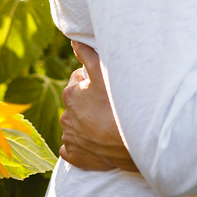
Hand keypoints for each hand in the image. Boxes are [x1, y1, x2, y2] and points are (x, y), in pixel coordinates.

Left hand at [59, 42, 137, 172]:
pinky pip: (72, 148)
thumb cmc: (117, 104)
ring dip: (84, 123)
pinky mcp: (75, 156)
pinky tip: (94, 141)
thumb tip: (73, 40)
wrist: (131, 142)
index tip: (106, 87)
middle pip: (77, 103)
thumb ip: (86, 55)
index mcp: (70, 94)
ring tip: (105, 123)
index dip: (92, 82)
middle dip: (88, 102)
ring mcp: (69, 137)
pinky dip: (80, 144)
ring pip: (74, 125)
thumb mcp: (103, 74)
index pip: (78, 80)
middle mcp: (65, 115)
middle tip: (108, 105)